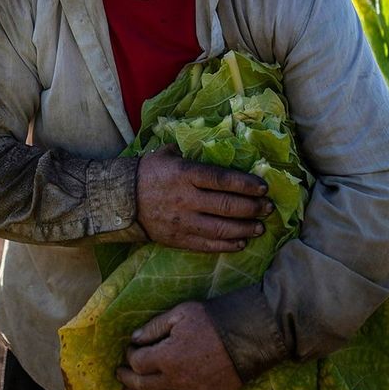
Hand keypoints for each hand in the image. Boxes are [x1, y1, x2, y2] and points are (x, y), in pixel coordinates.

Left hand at [117, 302, 242, 389]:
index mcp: (168, 357)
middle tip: (120, 374)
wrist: (249, 337)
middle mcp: (176, 380)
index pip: (138, 363)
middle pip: (143, 385)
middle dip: (128, 379)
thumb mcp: (181, 314)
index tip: (130, 349)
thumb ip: (154, 327)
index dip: (130, 356)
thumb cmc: (213, 321)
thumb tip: (134, 339)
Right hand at [136, 145, 272, 251]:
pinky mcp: (178, 239)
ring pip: (221, 228)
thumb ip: (191, 151)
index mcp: (185, 174)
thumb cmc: (147, 172)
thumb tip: (217, 144)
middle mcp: (186, 199)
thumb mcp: (167, 153)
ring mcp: (182, 222)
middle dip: (252, 208)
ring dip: (245, 228)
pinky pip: (207, 245)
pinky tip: (241, 242)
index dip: (245, 184)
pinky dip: (227, 245)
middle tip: (268, 208)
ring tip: (259, 227)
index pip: (222, 179)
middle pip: (227, 206)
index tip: (263, 187)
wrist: (119, 199)